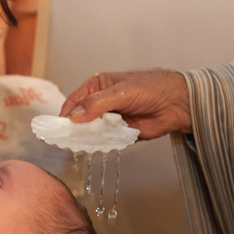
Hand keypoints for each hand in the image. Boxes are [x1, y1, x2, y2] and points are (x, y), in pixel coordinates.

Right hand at [59, 69, 190, 138]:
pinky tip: (97, 147)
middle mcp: (101, 102)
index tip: (58, 128)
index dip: (66, 114)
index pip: (75, 101)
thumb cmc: (151, 88)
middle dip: (75, 129)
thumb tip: (74, 116)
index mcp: (98, 86)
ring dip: (88, 138)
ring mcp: (110, 118)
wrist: (176, 104)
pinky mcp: (119, 132)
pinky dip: (101, 144)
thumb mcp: (120, 92)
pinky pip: (105, 141)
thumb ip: (96, 104)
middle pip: (81, 118)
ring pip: (92, 131)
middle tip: (68, 140)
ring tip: (81, 146)